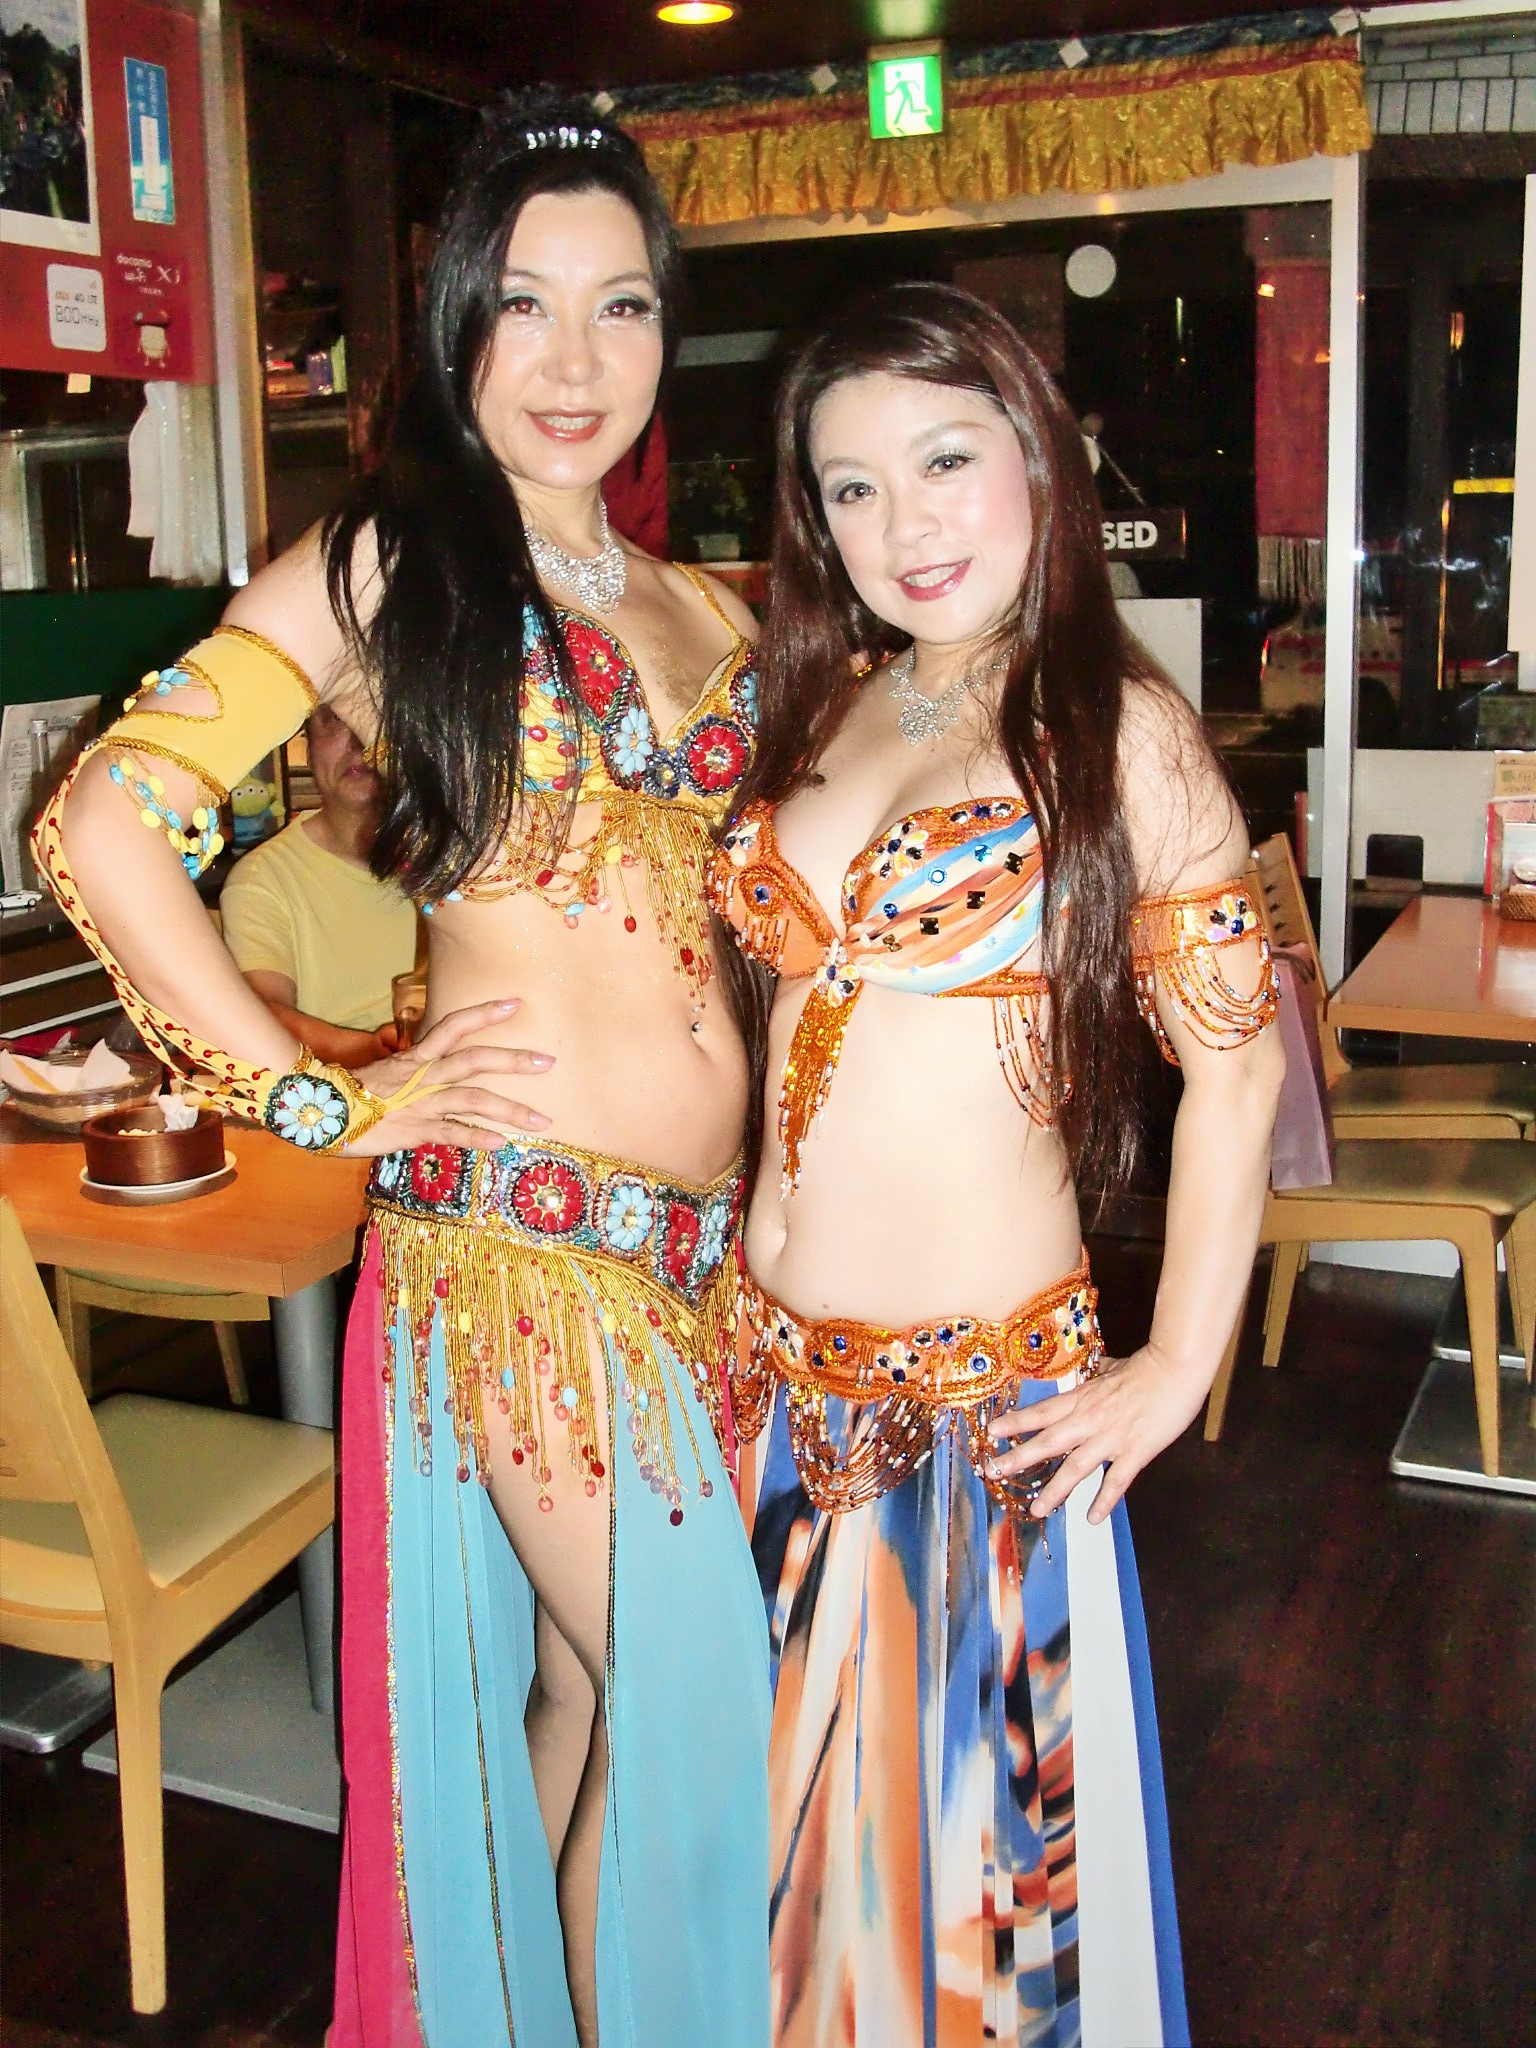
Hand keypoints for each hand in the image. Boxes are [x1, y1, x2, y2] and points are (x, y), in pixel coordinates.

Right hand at [343, 997, 553, 1154]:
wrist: (316, 1112)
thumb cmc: (349, 1092)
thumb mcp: (383, 1072)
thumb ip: (412, 1069)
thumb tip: (432, 1066)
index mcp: (415, 1057)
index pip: (453, 1025)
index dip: (483, 1013)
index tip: (515, 1003)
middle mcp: (423, 1075)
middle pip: (474, 1060)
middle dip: (512, 1060)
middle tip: (547, 1061)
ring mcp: (421, 1102)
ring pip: (473, 1099)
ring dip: (510, 1109)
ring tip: (541, 1121)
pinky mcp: (414, 1130)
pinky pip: (452, 1133)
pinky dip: (478, 1138)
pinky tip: (502, 1144)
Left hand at [985, 1344, 1209, 1525]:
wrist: (1175, 1371)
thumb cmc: (1146, 1366)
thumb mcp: (1113, 1367)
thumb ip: (1099, 1372)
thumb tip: (1095, 1368)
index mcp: (1083, 1398)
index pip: (1042, 1412)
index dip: (1016, 1422)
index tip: (992, 1431)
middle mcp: (1089, 1420)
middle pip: (1047, 1441)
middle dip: (1019, 1458)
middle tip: (994, 1472)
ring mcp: (1110, 1438)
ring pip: (1075, 1467)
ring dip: (1054, 1490)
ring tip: (1036, 1510)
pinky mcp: (1134, 1452)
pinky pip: (1115, 1482)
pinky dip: (1103, 1501)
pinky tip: (1092, 1519)